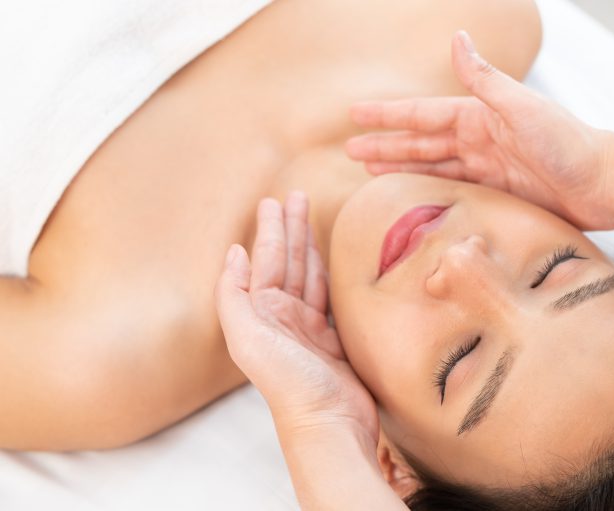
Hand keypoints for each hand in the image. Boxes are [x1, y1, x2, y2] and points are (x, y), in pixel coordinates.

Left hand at [214, 192, 377, 444]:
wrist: (328, 424)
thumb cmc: (289, 384)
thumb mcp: (248, 339)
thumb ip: (233, 295)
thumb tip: (234, 252)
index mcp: (261, 313)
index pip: (267, 259)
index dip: (271, 229)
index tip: (274, 201)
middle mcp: (282, 317)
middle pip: (287, 261)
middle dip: (290, 228)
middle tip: (296, 195)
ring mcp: (307, 328)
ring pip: (308, 274)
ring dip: (308, 245)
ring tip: (311, 217)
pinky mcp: (332, 340)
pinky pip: (328, 296)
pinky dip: (328, 274)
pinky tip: (330, 260)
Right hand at [346, 31, 613, 229]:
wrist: (605, 184)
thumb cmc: (569, 143)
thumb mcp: (522, 108)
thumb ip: (485, 80)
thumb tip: (457, 39)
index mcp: (479, 117)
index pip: (421, 115)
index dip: (386, 115)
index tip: (354, 114)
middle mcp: (478, 141)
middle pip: (420, 143)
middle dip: (385, 146)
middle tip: (350, 151)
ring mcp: (486, 169)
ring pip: (432, 169)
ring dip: (401, 170)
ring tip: (370, 174)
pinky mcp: (497, 195)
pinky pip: (453, 192)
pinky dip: (430, 193)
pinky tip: (413, 196)